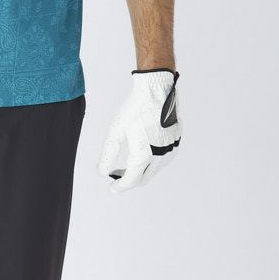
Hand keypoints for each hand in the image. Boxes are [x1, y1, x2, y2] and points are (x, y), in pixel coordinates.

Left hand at [96, 69, 181, 193]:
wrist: (156, 90)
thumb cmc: (134, 109)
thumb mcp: (116, 131)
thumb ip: (108, 154)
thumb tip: (102, 172)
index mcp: (144, 154)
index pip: (131, 180)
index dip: (120, 187)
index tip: (111, 188)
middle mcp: (161, 155)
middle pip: (144, 178)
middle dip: (130, 180)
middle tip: (117, 177)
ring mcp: (171, 148)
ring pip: (155, 169)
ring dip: (142, 171)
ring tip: (127, 167)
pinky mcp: (176, 140)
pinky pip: (164, 158)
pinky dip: (153, 161)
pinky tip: (144, 155)